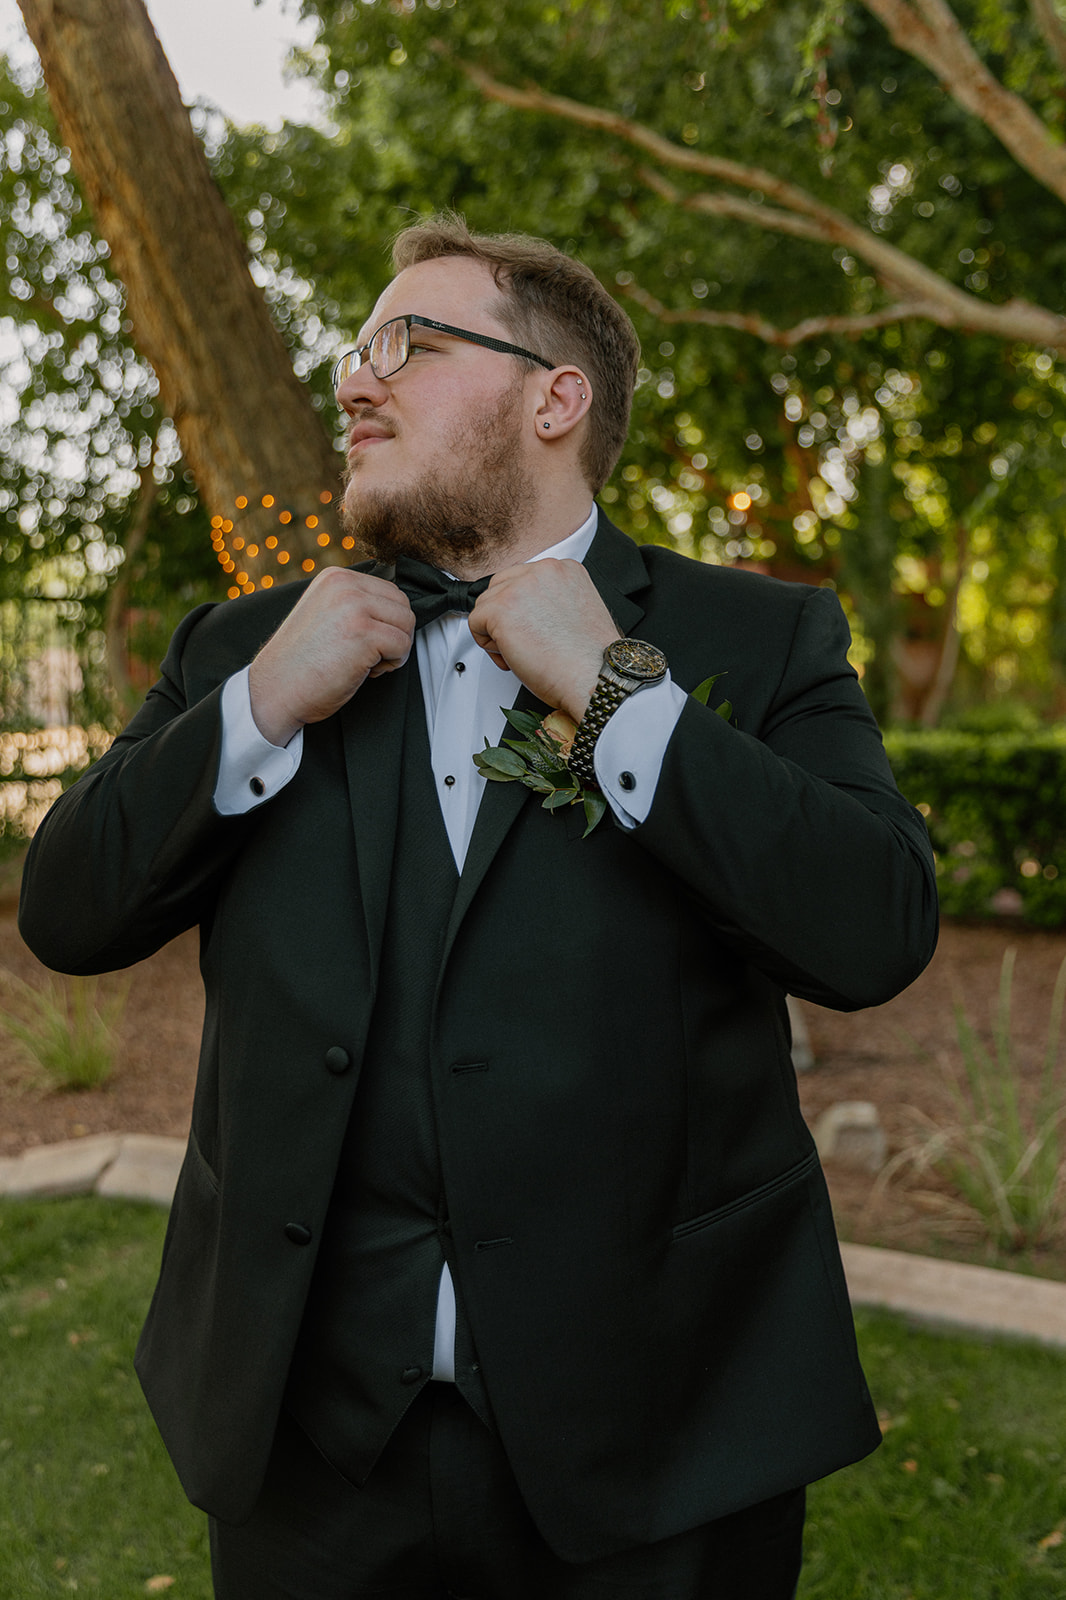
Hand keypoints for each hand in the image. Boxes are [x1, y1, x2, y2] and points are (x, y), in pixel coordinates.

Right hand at [248, 567, 414, 745]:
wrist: (275, 691)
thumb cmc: (301, 663)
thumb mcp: (325, 615)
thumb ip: (352, 604)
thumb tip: (392, 610)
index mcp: (335, 577)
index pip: (389, 591)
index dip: (385, 622)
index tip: (363, 642)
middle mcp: (345, 585)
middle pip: (403, 605)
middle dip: (395, 634)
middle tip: (369, 656)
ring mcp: (354, 606)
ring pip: (407, 624)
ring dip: (397, 649)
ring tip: (368, 663)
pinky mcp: (364, 633)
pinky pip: (403, 645)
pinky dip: (393, 664)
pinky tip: (367, 671)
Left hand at [467, 559, 619, 721]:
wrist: (595, 678)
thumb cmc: (590, 659)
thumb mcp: (577, 611)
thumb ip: (552, 599)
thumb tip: (527, 610)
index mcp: (565, 568)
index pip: (523, 579)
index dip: (523, 610)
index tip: (535, 630)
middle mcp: (543, 570)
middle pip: (501, 586)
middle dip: (506, 617)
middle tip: (527, 643)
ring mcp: (520, 586)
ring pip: (486, 604)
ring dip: (497, 632)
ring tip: (523, 652)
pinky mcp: (501, 608)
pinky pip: (475, 623)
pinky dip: (488, 646)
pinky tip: (513, 657)